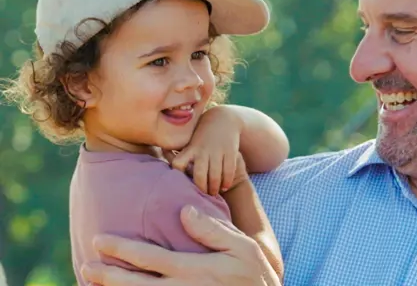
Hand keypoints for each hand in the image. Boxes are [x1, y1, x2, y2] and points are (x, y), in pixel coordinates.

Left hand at [80, 206, 280, 285]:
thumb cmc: (257, 276)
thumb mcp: (245, 248)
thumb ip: (213, 230)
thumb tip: (184, 210)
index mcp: (196, 270)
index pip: (150, 257)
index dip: (122, 250)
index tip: (100, 240)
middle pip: (136, 284)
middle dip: (108, 275)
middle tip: (86, 266)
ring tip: (91, 283)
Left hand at [173, 106, 247, 195]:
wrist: (223, 119)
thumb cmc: (202, 134)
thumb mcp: (189, 141)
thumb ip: (179, 153)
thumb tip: (163, 162)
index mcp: (190, 148)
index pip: (178, 163)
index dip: (178, 176)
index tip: (181, 184)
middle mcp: (202, 151)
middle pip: (199, 175)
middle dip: (201, 188)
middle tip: (203, 195)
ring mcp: (217, 151)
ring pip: (215, 175)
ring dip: (215, 187)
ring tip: (214, 193)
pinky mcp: (230, 151)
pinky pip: (228, 170)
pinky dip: (227, 181)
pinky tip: (225, 186)